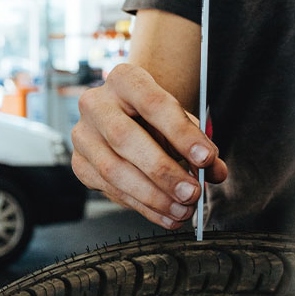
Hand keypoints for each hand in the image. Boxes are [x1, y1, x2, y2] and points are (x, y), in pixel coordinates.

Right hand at [70, 64, 226, 229]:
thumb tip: (214, 172)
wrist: (127, 116)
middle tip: (192, 192)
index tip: (206, 158)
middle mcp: (95, 104)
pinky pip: (109, 190)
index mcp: (124, 80)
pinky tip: (165, 215)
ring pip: (113, 170)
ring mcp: (82, 135)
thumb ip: (199, 143)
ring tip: (182, 210)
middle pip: (125, 139)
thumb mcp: (180, 120)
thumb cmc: (155, 117)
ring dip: (152, 196)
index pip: (153, 104)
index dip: (181, 133)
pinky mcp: (80, 164)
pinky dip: (142, 207)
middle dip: (163, 171)